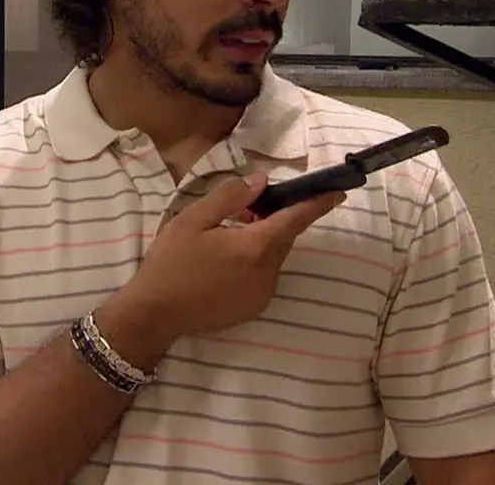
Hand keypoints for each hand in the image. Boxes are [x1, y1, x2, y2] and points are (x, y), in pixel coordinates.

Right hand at [100, 172, 344, 351]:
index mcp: (254, 246)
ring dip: (263, 240)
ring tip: (232, 232)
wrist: (155, 313)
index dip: (317, 203)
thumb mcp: (193, 220)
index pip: (296, 219)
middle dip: (278, 218)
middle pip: (284, 237)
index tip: (338, 191)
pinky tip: (227, 260)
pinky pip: (265, 275)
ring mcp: (263, 293)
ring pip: (274, 257)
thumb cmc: (171, 262)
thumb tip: (260, 181)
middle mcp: (267, 272)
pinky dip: (256, 261)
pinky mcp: (254, 307)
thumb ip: (229, 197)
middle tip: (254, 205)